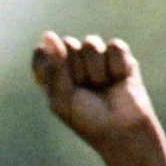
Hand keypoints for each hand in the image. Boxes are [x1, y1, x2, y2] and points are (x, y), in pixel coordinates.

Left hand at [31, 31, 165, 165]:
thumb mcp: (62, 98)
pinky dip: (116, 65)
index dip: (51, 63)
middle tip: (86, 89)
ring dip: (96, 69)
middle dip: (76, 68)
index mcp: (54, 75)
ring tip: (103, 86)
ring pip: (91, 43)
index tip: (60, 81)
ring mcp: (97, 59)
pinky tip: (119, 79)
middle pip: (68, 44)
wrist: (123, 131)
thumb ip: (53, 67)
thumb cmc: (89, 120)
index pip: (42, 52)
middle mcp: (74, 64)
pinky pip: (115, 46)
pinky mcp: (120, 58)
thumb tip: (49, 34)